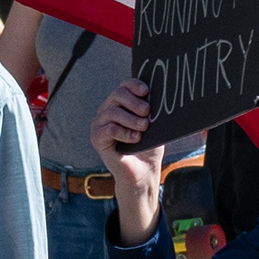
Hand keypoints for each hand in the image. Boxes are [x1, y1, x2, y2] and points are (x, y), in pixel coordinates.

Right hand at [91, 74, 172, 241]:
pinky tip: (135, 138)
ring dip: (131, 119)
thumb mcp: (154, 125)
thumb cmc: (149, 147)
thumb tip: (162, 95)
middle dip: (134, 102)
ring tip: (144, 128)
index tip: (146, 91)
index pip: (124, 86)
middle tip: (147, 112)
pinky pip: (108, 129)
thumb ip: (152, 110)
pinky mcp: (97, 138)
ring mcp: (100, 124)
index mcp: (121, 104)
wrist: (143, 172)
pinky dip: (124, 132)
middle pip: (117, 94)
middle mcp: (107, 111)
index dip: (134, 85)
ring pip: (113, 111)